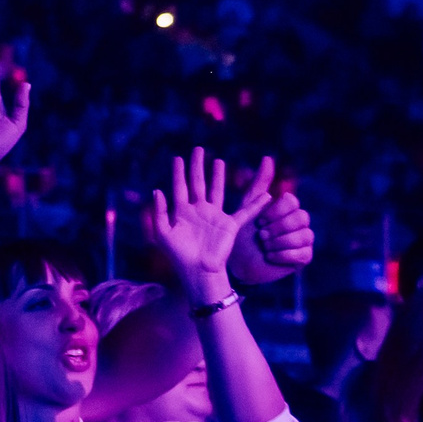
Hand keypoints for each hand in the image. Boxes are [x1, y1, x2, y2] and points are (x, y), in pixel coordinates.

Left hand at [143, 147, 275, 300]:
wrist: (199, 272)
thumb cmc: (179, 256)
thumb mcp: (163, 234)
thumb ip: (159, 212)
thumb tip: (157, 190)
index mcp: (182, 213)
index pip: (180, 187)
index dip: (178, 172)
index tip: (178, 157)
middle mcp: (198, 211)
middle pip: (198, 183)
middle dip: (197, 166)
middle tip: (198, 149)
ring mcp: (214, 216)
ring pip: (217, 190)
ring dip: (218, 176)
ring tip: (218, 161)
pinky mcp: (229, 225)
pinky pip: (245, 212)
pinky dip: (256, 204)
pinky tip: (265, 195)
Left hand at [227, 177, 312, 286]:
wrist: (238, 263)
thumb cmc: (241, 233)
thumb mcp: (248, 207)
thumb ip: (259, 185)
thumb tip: (268, 157)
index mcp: (287, 207)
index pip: (292, 201)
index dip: (275, 211)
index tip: (259, 221)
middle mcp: (299, 221)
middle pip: (300, 217)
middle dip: (278, 228)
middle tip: (261, 235)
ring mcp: (304, 239)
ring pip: (304, 235)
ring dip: (280, 242)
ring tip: (264, 246)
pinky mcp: (303, 257)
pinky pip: (304, 253)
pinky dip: (285, 255)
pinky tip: (270, 256)